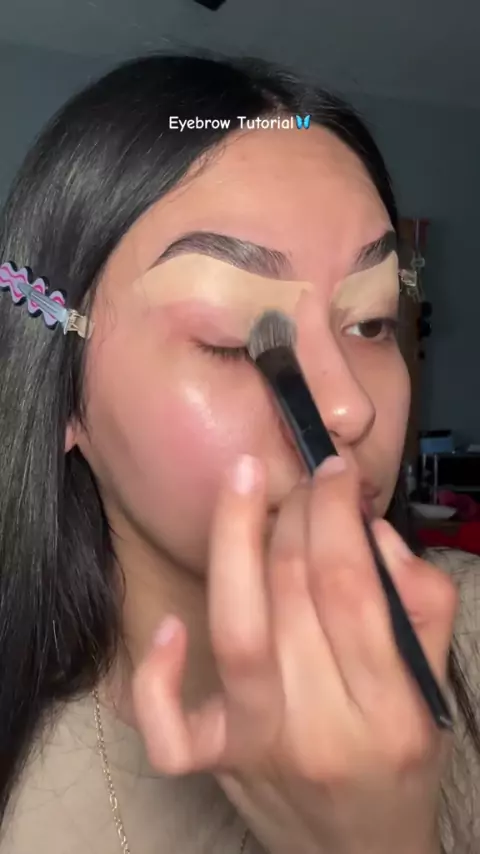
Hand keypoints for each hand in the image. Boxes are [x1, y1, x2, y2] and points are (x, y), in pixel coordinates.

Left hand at [132, 456, 455, 853]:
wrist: (359, 853)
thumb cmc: (396, 764)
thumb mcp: (432, 687)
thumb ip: (421, 604)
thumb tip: (371, 534)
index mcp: (389, 711)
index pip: (352, 587)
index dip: (337, 514)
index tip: (334, 475)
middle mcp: (322, 730)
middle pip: (293, 594)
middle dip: (293, 514)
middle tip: (296, 478)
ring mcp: (260, 748)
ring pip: (236, 633)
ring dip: (233, 543)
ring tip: (242, 485)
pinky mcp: (215, 763)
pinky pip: (168, 726)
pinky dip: (158, 674)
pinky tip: (173, 626)